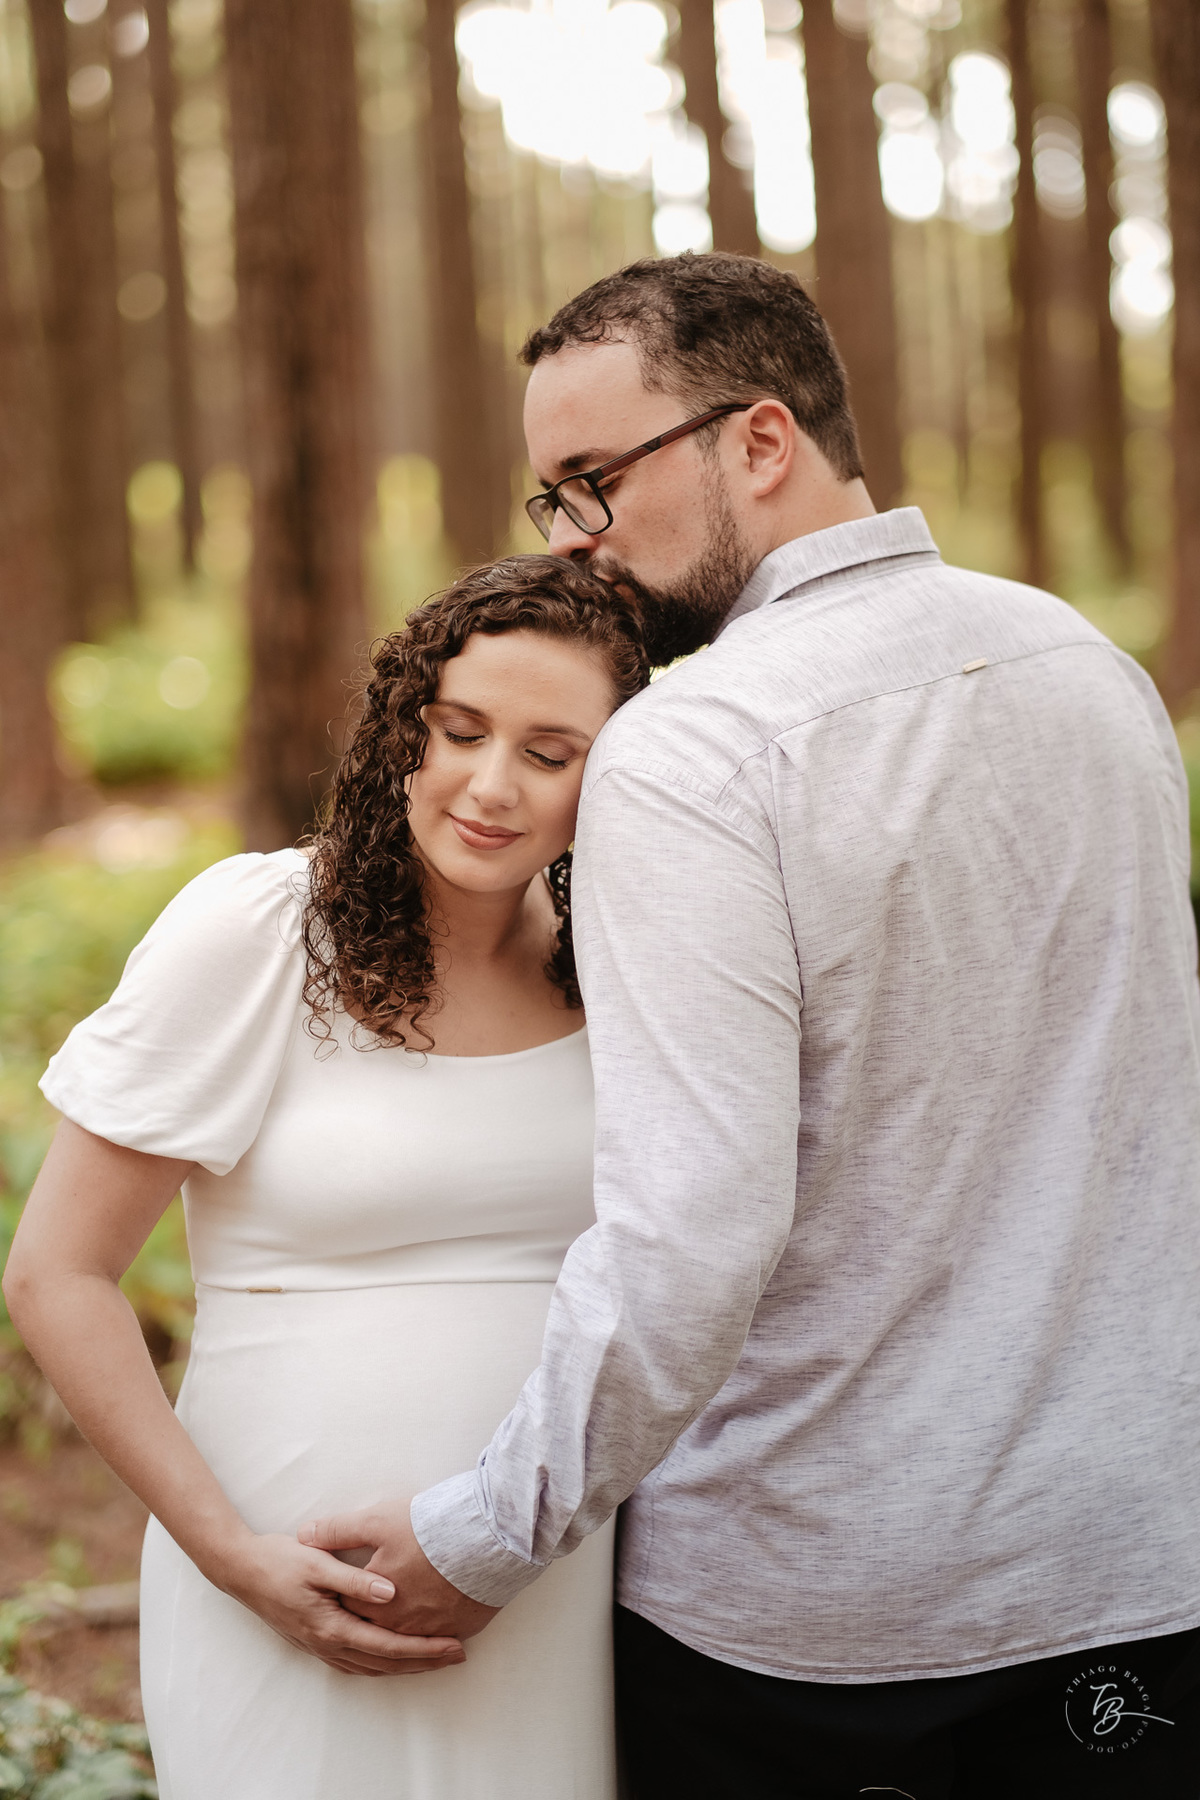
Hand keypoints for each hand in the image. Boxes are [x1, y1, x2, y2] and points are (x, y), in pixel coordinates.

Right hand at [217, 1531, 467, 1675]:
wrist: (241, 1570)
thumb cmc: (280, 1561)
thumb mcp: (317, 1563)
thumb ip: (355, 1580)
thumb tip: (391, 1594)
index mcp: (331, 1626)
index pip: (388, 1646)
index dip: (423, 1649)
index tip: (453, 1645)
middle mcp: (327, 1644)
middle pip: (384, 1663)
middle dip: (423, 1662)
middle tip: (458, 1655)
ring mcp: (319, 1647)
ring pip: (371, 1667)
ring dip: (404, 1665)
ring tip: (434, 1658)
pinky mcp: (315, 1641)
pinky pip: (356, 1662)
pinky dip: (380, 1664)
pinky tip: (392, 1658)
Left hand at [298, 1502, 500, 1641]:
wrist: (486, 1538)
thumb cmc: (428, 1529)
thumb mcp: (376, 1521)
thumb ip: (337, 1531)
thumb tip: (304, 1535)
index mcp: (377, 1604)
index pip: (350, 1613)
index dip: (344, 1603)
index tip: (339, 1597)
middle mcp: (402, 1625)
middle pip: (379, 1634)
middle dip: (372, 1630)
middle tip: (366, 1624)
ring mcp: (433, 1630)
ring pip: (410, 1641)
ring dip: (403, 1642)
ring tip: (399, 1636)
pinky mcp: (461, 1628)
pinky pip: (440, 1639)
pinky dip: (432, 1639)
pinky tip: (433, 1635)